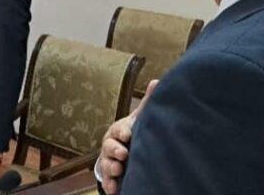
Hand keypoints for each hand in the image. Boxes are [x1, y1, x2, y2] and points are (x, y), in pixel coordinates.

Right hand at [100, 79, 158, 194]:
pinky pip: (107, 181)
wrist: (122, 155)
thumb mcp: (139, 119)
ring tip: (118, 170)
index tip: (128, 135)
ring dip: (111, 168)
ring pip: (106, 164)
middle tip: (123, 154)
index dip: (123, 132)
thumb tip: (157, 81)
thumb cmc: (132, 134)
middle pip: (109, 147)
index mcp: (119, 131)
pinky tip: (115, 189)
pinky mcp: (111, 177)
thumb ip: (147, 103)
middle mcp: (111, 146)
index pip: (119, 130)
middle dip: (115, 150)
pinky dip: (110, 185)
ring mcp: (110, 162)